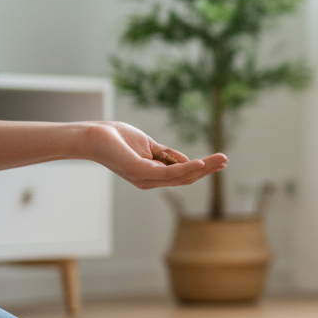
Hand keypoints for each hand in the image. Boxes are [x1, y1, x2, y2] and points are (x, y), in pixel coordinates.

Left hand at [82, 121, 226, 188]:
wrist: (91, 136)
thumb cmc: (115, 138)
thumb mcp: (148, 144)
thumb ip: (166, 153)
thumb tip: (188, 159)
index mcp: (151, 175)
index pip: (182, 175)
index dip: (202, 169)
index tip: (219, 161)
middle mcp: (149, 181)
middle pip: (185, 178)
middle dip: (208, 170)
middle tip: (226, 160)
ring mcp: (144, 178)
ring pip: (181, 176)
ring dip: (204, 168)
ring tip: (221, 159)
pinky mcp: (140, 172)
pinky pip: (168, 173)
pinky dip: (186, 168)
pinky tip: (200, 163)